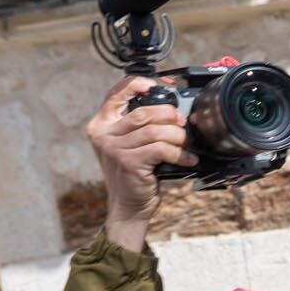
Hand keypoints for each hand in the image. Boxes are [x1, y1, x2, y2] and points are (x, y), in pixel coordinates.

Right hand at [87, 75, 188, 250]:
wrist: (127, 206)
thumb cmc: (133, 175)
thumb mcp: (127, 145)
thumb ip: (137, 127)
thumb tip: (169, 110)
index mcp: (100, 124)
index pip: (115, 94)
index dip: (136, 84)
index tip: (155, 86)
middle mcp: (103, 134)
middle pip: (143, 112)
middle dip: (169, 115)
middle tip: (181, 123)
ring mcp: (114, 148)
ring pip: (155, 131)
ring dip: (177, 135)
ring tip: (185, 143)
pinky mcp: (128, 162)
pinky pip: (161, 149)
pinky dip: (180, 153)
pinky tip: (189, 159)